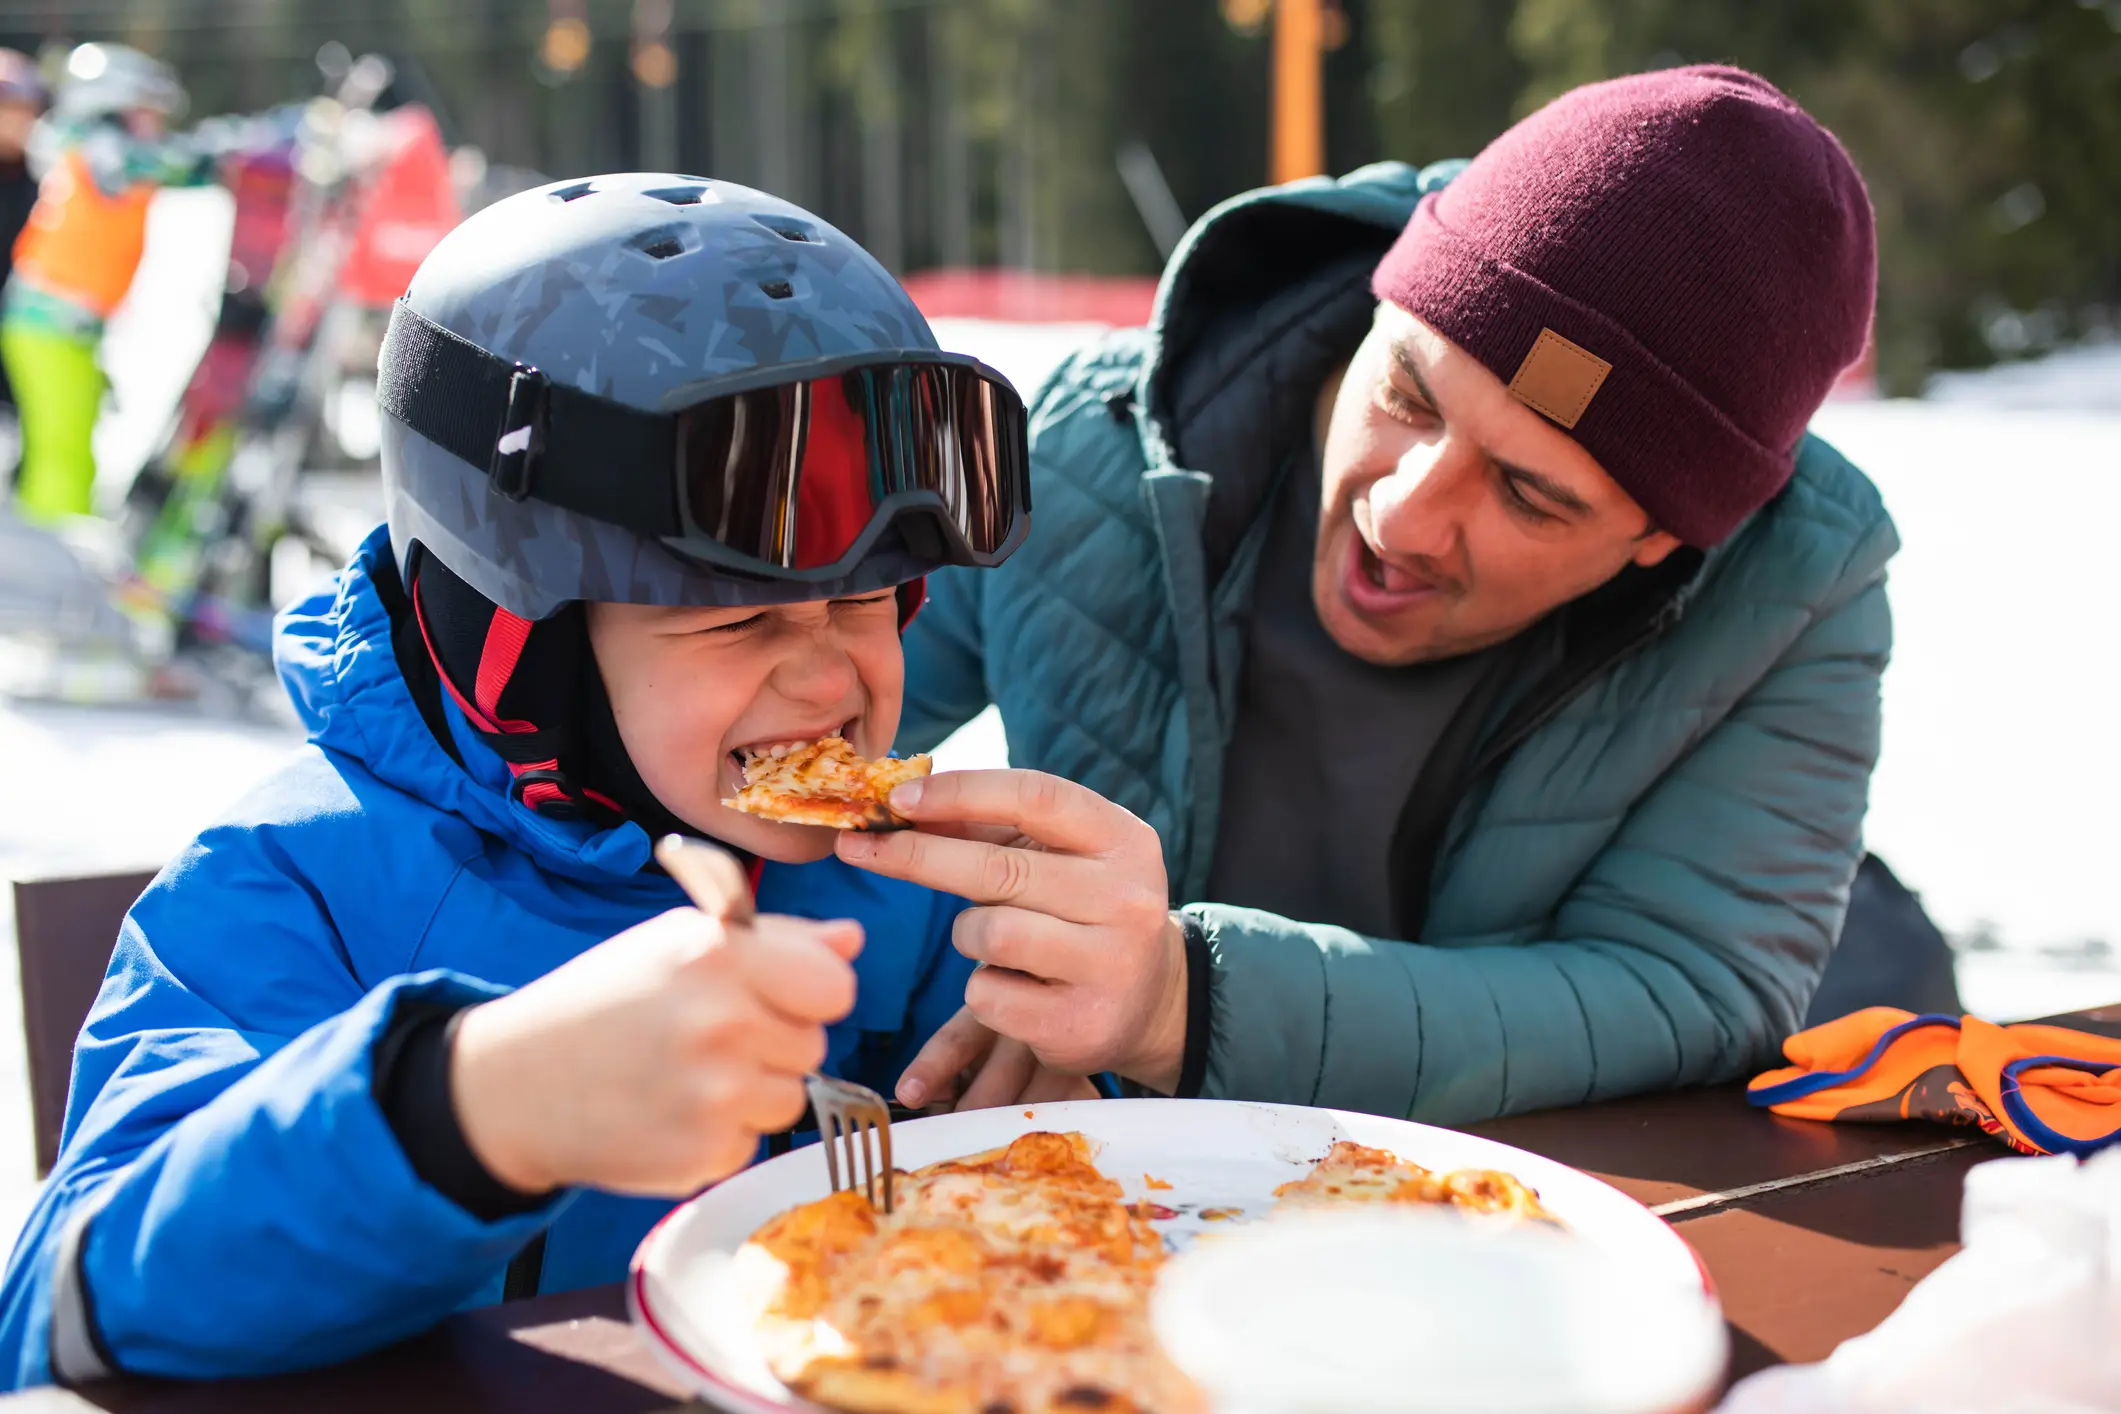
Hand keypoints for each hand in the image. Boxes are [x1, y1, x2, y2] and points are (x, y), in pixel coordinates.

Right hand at [449, 905, 860, 1197]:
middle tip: (708, 1035)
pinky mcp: (704, 1157)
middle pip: (814, 1044)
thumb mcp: (679, 943)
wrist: (516, 1084)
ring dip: (752, 1090)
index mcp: (720, 956)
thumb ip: (776, 940)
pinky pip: (752, 1141)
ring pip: (790, 1097)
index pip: (834, 987)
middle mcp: (722, 1025)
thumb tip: (851, 940)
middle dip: (775, 1040)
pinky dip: (721, 1132)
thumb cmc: (606, 999)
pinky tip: (669, 1110)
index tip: (776, 995)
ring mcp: (715, 1097)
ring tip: (686, 1073)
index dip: (810, 992)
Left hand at [838, 769, 1188, 1091]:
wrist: (1152, 1000)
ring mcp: (1110, 964)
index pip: (1035, 796)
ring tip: (991, 941)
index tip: (899, 798)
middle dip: (916, 856)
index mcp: (1123, 840)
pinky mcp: (1082, 1024)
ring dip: (967, 935)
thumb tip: (902, 803)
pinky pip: (988, 996)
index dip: (960, 792)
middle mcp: (1127, 898)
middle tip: (858, 846)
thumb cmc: (1082, 909)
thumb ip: (988, 828)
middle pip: (998, 869)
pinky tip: (1012, 987)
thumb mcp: (1055, 856)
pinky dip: (981, 990)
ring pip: (988, 934)